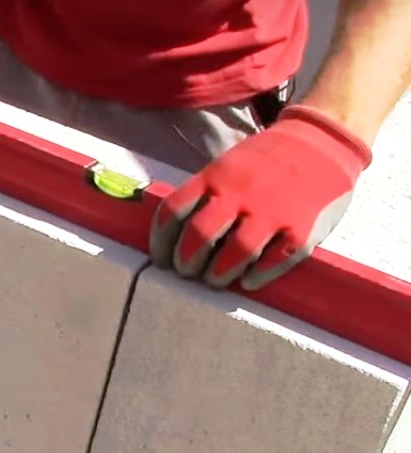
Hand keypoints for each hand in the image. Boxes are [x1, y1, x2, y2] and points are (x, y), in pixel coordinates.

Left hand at [149, 105, 371, 289]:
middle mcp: (240, 192)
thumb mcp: (226, 166)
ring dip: (218, 274)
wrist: (323, 140)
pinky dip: (256, 275)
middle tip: (188, 272)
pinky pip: (273, 261)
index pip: (173, 212)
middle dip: (186, 262)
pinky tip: (248, 279)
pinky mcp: (302, 228)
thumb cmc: (265, 162)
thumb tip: (174, 237)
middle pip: (199, 236)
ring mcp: (273, 210)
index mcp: (215, 176)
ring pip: (235, 254)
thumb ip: (204, 197)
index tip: (161, 260)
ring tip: (216, 279)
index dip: (161, 242)